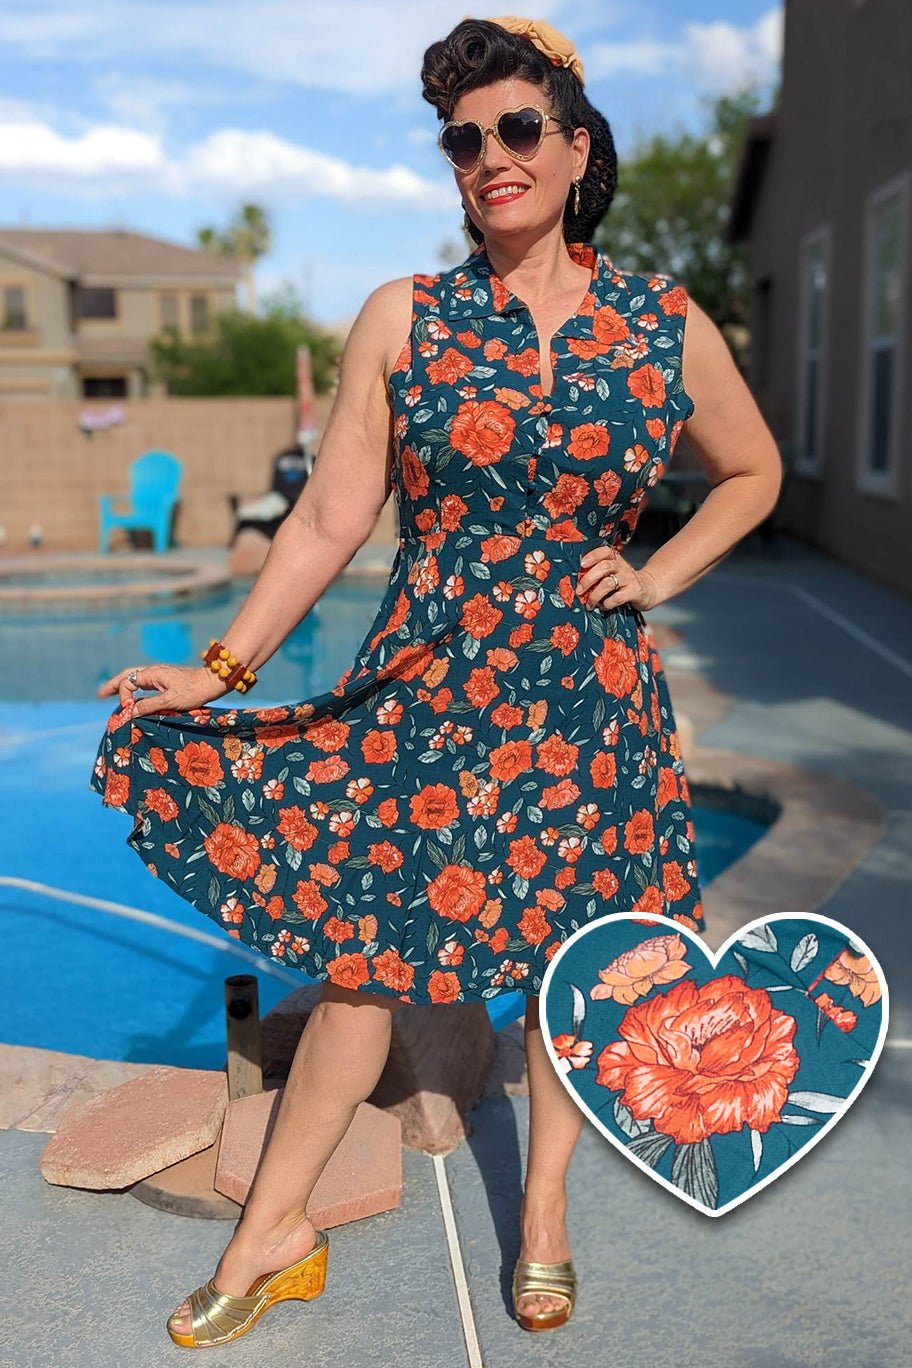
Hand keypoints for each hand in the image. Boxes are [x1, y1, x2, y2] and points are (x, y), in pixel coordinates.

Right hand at [96, 663, 229, 718]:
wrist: (212, 682)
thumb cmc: (193, 691)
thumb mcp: (170, 701)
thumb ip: (149, 706)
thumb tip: (130, 712)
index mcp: (152, 674)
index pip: (128, 683)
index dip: (124, 697)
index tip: (130, 710)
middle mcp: (153, 671)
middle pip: (127, 676)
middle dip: (113, 685)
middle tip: (100, 695)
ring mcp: (159, 675)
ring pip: (135, 677)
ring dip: (123, 685)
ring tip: (110, 693)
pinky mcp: (166, 680)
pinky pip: (144, 682)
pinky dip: (135, 688)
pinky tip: (134, 696)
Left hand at [577, 546, 660, 612]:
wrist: (648, 588)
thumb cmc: (623, 581)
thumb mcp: (612, 572)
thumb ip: (597, 572)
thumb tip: (575, 580)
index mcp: (615, 559)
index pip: (604, 551)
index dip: (592, 556)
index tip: (581, 564)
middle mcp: (622, 566)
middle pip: (604, 567)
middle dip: (588, 579)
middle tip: (579, 591)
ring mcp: (629, 578)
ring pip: (608, 583)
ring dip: (595, 595)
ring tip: (589, 604)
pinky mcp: (635, 591)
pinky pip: (617, 598)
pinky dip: (607, 603)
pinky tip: (603, 606)